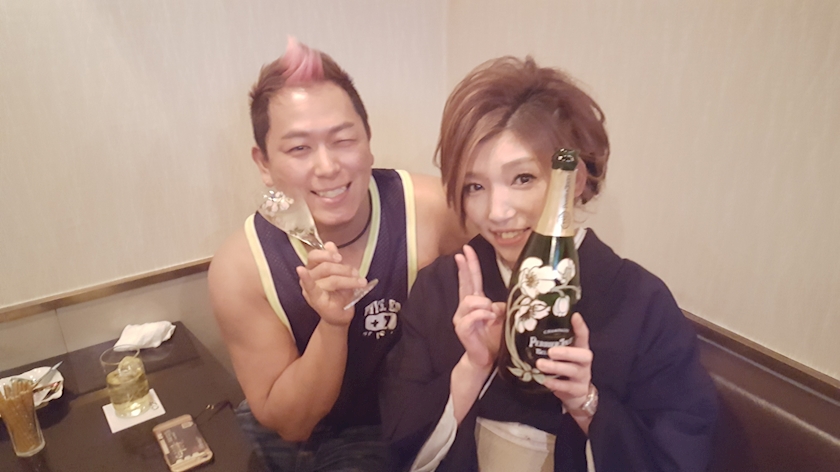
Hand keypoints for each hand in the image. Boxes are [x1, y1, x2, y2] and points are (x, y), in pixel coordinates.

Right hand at [296, 242, 368, 326]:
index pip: (314, 256)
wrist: (342, 314)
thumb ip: (334, 260)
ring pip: (330, 278)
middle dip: (344, 269)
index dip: (326, 254)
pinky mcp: (314, 299)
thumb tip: (329, 244)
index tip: (340, 257)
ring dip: (348, 280)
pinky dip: (305, 278)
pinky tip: (301, 271)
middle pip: (325, 267)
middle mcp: (309, 277)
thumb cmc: (339, 294)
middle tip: (356, 273)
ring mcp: (309, 288)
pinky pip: (310, 287)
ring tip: (360, 282)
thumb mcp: (340, 274)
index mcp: (313, 269)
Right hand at [453, 245, 504, 369]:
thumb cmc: (494, 338)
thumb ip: (500, 306)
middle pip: (466, 283)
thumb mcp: (501, 318)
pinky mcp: (462, 329)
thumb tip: (499, 301)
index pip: (472, 279)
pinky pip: (472, 316)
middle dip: (465, 267)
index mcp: (476, 302)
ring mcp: (461, 317)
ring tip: (492, 315)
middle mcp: (465, 307)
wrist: (486, 359)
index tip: (465, 250)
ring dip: (484, 305)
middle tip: (462, 253)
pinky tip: (489, 319)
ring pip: (470, 300)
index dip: (469, 265)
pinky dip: (482, 316)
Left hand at [536, 313, 593, 411]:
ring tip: (540, 364)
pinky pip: (568, 387)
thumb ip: (550, 342)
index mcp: (580, 349)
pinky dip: (556, 384)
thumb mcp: (560, 355)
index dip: (580, 327)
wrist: (574, 394)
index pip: (583, 336)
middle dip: (567, 352)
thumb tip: (529, 325)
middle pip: (583, 355)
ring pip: (573, 371)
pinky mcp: (578, 391)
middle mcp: (584, 362)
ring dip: (556, 367)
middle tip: (550, 351)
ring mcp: (583, 377)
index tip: (574, 316)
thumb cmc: (563, 368)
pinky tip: (544, 381)